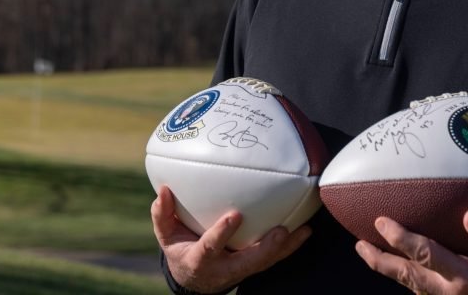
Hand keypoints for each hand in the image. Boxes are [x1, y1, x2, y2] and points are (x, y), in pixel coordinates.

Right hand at [151, 186, 311, 293]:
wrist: (194, 278)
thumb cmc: (181, 250)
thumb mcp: (167, 236)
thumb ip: (163, 215)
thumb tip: (163, 190)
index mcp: (201, 260)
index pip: (211, 247)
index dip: (222, 234)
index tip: (234, 216)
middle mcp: (224, 268)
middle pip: (247, 262)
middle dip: (264, 249)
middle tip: (281, 231)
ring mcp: (240, 270)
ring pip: (265, 262)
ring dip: (285, 249)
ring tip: (303, 231)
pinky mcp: (253, 267)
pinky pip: (273, 258)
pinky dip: (289, 246)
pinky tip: (305, 230)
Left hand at [355, 210, 467, 294]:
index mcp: (466, 277)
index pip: (423, 253)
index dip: (399, 237)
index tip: (381, 221)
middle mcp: (451, 293)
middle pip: (405, 275)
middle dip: (379, 259)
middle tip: (359, 244)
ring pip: (410, 286)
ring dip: (388, 270)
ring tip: (369, 253)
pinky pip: (422, 292)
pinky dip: (406, 279)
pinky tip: (402, 269)